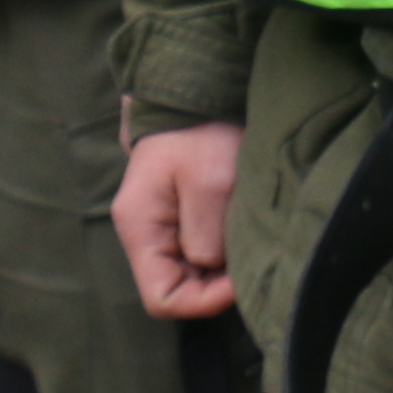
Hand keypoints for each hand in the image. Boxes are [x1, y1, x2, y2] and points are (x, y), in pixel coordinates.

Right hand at [112, 119, 243, 321]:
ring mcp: (163, 224)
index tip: (239, 281)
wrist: (197, 91)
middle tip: (251, 259)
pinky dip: (224, 248)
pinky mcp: (182, 214)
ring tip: (248, 240)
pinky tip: (242, 229)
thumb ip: (206, 233)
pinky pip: (201, 248)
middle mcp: (145, 233)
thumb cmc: (200, 131)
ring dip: (222, 265)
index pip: (162, 298)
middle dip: (216, 283)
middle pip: (179, 287)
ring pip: (192, 270)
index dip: (203, 301)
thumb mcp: (210, 180)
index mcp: (140, 228)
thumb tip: (210, 266)